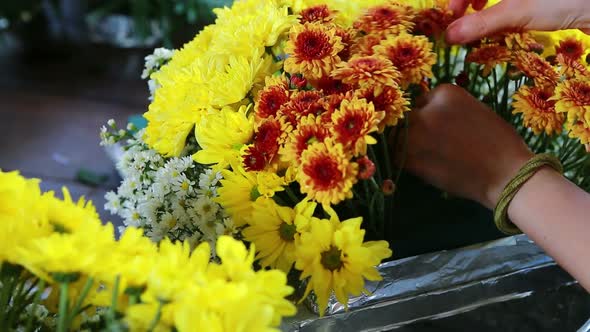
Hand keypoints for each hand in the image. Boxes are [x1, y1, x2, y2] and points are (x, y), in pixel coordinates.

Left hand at [404, 84, 532, 208]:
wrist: (507, 174)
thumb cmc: (500, 144)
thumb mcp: (475, 110)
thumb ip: (448, 110)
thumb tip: (427, 115)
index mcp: (445, 92)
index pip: (422, 101)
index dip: (428, 117)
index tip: (439, 130)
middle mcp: (427, 109)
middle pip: (407, 118)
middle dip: (415, 130)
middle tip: (431, 146)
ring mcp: (416, 133)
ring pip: (398, 137)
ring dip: (407, 146)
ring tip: (429, 157)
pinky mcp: (410, 157)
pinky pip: (397, 156)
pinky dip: (407, 162)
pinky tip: (424, 168)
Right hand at [446, 0, 589, 43]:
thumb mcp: (517, 12)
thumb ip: (482, 24)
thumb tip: (449, 37)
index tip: (451, 17)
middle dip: (468, 2)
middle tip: (462, 21)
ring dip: (483, 5)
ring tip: (480, 19)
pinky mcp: (536, 0)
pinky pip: (510, 1)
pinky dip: (500, 9)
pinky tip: (502, 20)